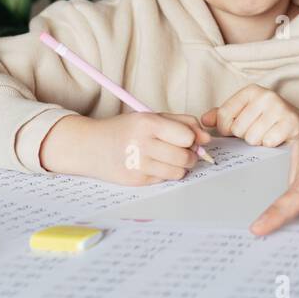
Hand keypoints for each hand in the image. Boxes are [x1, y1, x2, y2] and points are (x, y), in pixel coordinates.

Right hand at [40, 112, 210, 185]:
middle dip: (191, 155)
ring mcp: (137, 165)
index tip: (188, 137)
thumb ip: (183, 122)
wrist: (91, 146)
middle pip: (185, 156)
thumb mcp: (152, 117)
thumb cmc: (126, 129)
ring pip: (179, 171)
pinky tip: (155, 165)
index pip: (186, 136)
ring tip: (169, 157)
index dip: (192, 138)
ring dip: (181, 166)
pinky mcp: (136, 181)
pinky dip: (166, 173)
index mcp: (147, 123)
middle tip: (183, 150)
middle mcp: (141, 144)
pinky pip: (165, 179)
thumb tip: (207, 138)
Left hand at [201, 84, 298, 146]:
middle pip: (237, 129)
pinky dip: (270, 145)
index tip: (236, 128)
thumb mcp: (244, 113)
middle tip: (258, 130)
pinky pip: (267, 142)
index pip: (223, 116)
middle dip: (245, 136)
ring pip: (251, 138)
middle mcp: (265, 96)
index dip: (226, 129)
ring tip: (268, 133)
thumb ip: (222, 116)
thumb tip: (204, 120)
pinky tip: (277, 138)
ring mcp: (279, 108)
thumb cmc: (267, 120)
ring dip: (258, 141)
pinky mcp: (290, 123)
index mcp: (250, 91)